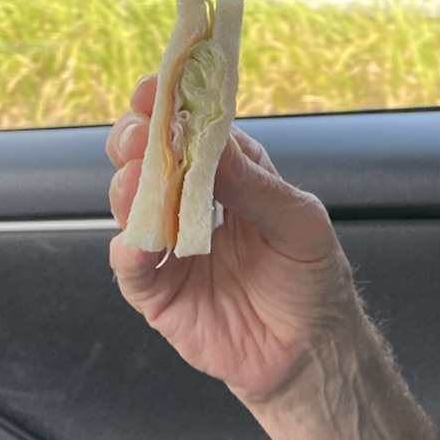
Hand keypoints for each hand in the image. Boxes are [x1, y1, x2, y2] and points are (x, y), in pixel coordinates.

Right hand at [107, 78, 360, 404]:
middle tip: (142, 136)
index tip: (154, 89)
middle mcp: (191, 203)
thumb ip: (255, 184)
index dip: (168, 105)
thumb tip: (213, 141)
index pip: (190, 128)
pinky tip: (138, 242)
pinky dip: (128, 249)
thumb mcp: (298, 221)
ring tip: (140, 182)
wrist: (310, 350)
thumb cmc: (310, 277)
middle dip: (137, 140)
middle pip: (147, 159)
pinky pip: (129, 265)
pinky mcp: (157, 291)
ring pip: (130, 205)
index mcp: (229, 174)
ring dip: (128, 188)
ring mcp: (169, 245)